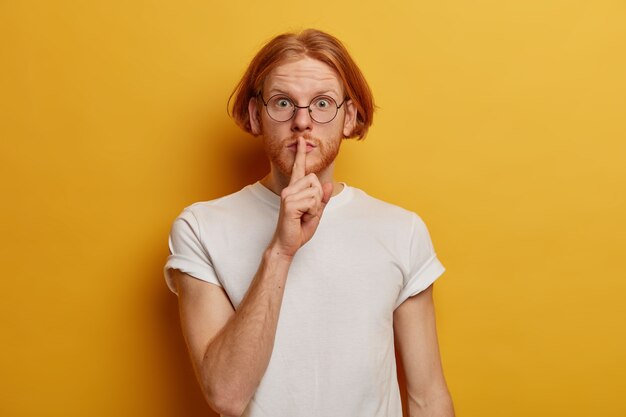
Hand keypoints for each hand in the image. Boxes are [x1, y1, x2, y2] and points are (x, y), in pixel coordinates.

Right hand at [271, 138, 332, 256]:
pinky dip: (312, 213)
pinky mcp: (289, 204)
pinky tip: (301, 218)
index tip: (302, 140)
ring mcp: (287, 195)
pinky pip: (312, 202)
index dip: (301, 154)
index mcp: (294, 190)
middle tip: (307, 212)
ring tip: (303, 216)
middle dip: (319, 198)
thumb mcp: (316, 213)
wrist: (287, 244)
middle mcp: (289, 189)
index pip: (298, 168)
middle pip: (316, 181)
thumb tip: (328, 184)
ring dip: (315, 207)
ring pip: (316, 192)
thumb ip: (322, 199)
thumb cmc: (298, 229)